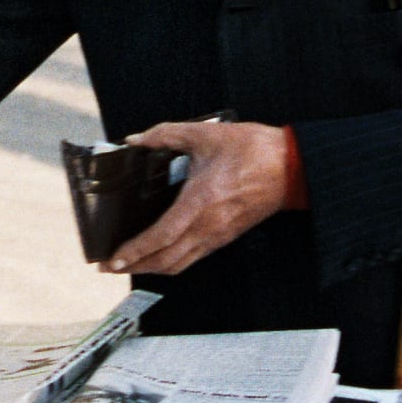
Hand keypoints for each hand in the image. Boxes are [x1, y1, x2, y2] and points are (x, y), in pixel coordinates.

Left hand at [100, 120, 291, 276]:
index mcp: (200, 202)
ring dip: (151, 268)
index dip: (135, 251)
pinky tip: (158, 255)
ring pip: (179, 264)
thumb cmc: (254, 150)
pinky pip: (193, 257)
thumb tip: (136, 138)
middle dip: (134, 267)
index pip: (161, 237)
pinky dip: (171, 262)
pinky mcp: (225, 236)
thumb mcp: (205, 133)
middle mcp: (208, 225)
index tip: (113, 259)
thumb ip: (165, 134)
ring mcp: (218, 235)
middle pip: (165, 260)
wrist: (292, 167)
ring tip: (128, 264)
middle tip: (109, 266)